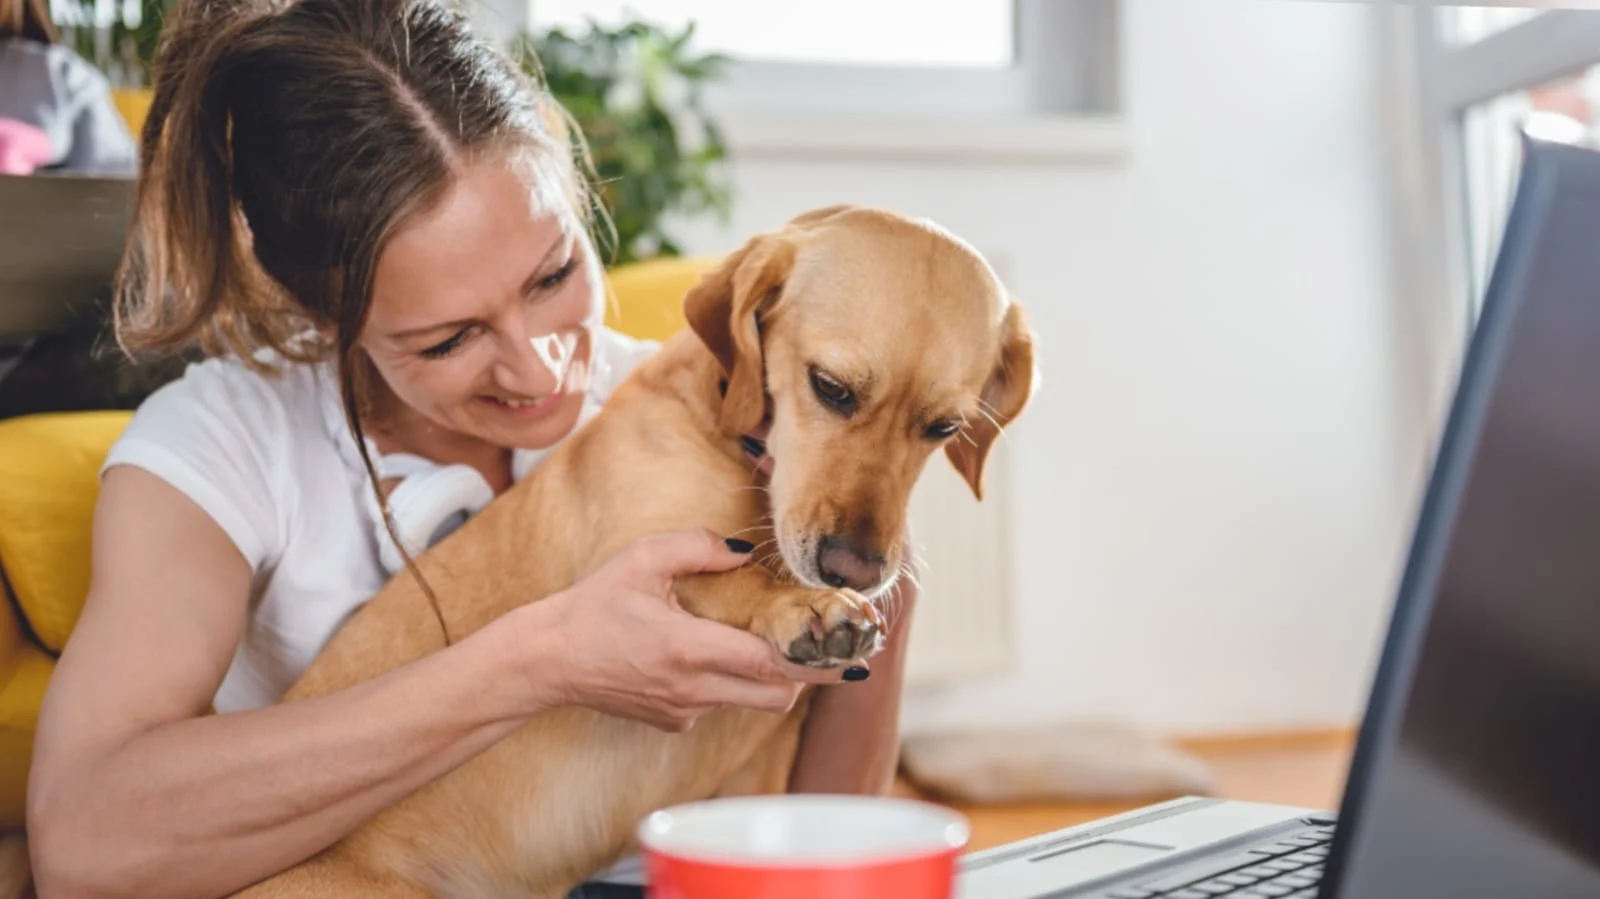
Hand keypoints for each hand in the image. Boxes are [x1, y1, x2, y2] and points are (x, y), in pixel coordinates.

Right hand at [518, 529, 846, 731]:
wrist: (549, 660)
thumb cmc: (593, 606)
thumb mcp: (642, 560)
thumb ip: (698, 547)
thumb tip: (743, 551)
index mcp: (690, 648)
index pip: (772, 665)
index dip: (818, 663)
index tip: (851, 657)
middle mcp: (693, 688)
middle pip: (777, 695)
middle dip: (804, 674)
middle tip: (818, 645)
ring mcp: (684, 710)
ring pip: (751, 700)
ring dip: (766, 676)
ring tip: (764, 641)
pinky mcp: (673, 721)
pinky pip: (719, 702)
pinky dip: (728, 681)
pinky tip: (706, 653)